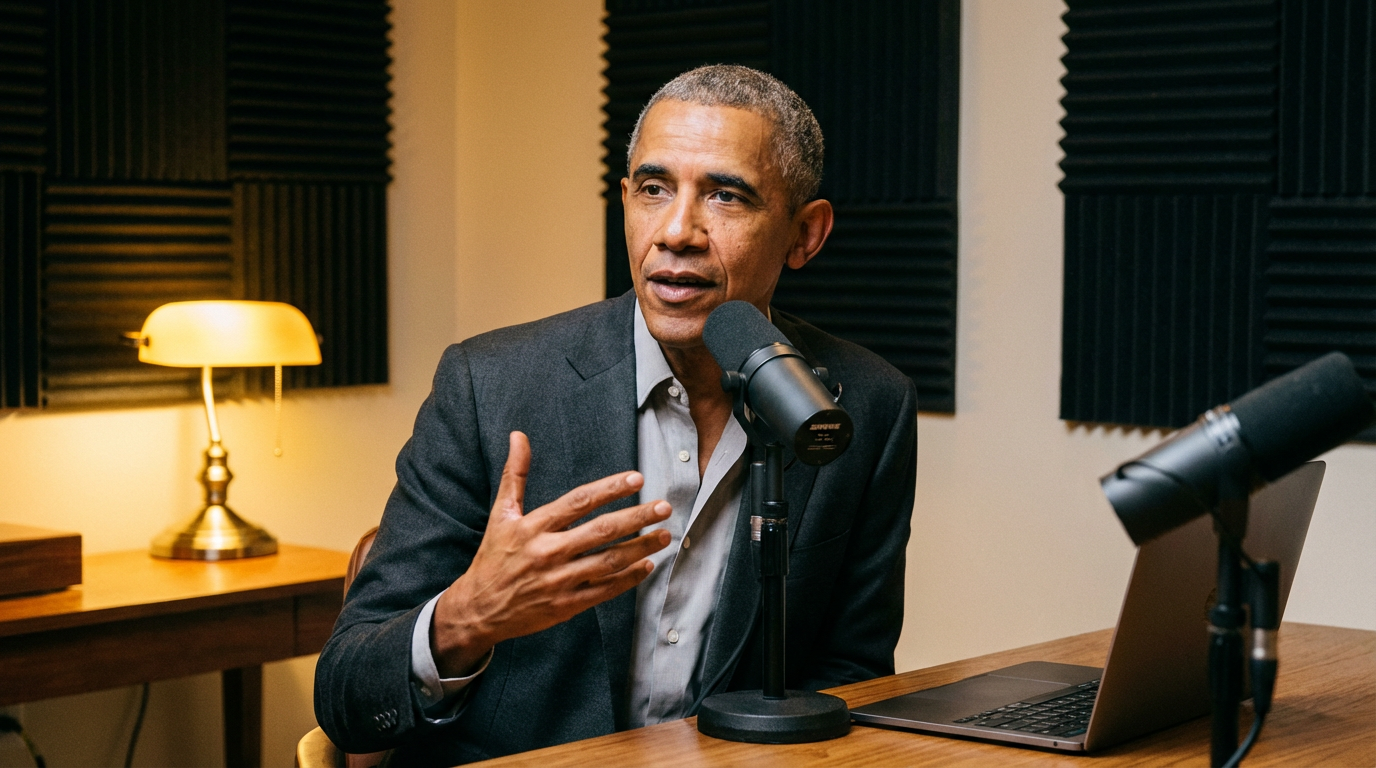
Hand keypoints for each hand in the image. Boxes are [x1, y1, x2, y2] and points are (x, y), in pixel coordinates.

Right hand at [430, 431, 671, 676]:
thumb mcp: (501, 514)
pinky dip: (628, 579)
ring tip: (664, 536)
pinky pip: (603, 590)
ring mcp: (558, 581)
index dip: (610, 488)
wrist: (478, 609)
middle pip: (601, 531)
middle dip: (636, 517)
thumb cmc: (493, 557)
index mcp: (534, 527)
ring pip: (608, 562)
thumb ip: (515, 474)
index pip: (579, 502)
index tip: (637, 478)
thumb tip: (518, 436)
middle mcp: (548, 552)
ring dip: (640, 548)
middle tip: (664, 507)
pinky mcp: (565, 606)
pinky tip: (646, 565)